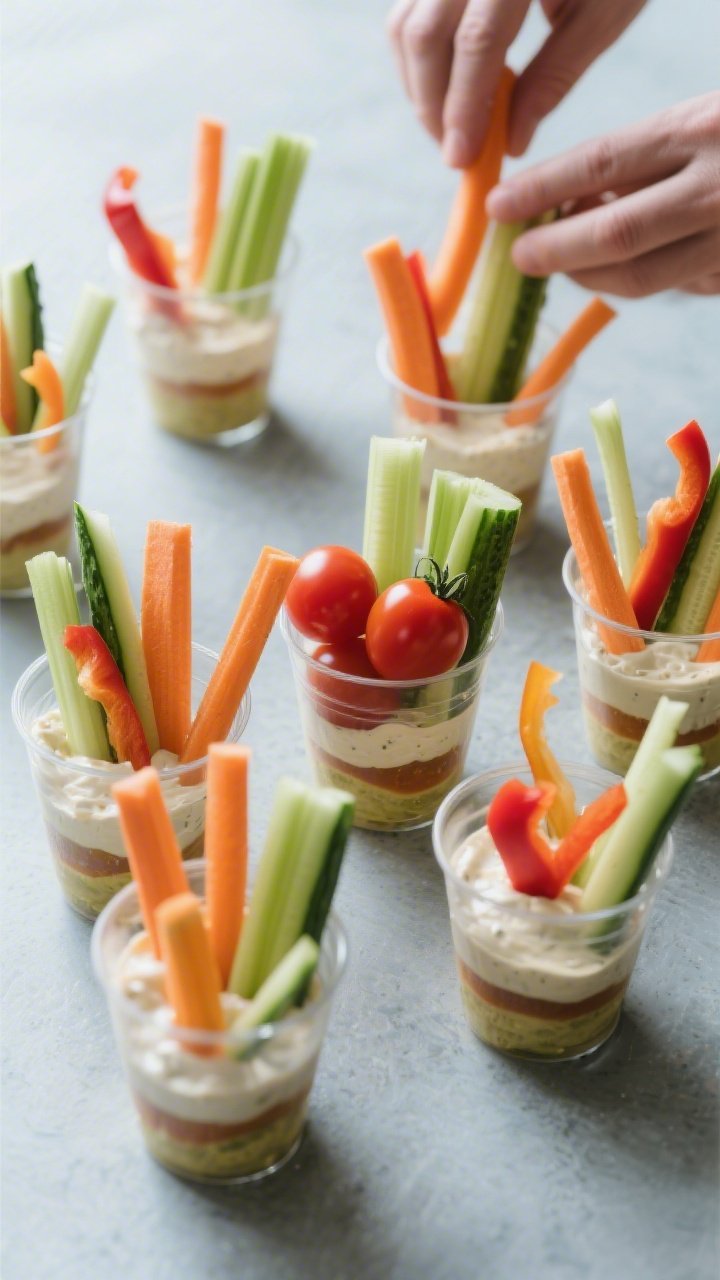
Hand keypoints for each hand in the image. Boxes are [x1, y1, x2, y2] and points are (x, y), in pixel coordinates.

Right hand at [386, 0, 645, 166]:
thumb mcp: (604, 14)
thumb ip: (554, 76)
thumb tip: (510, 143)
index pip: (478, 40)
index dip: (464, 107)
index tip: (462, 158)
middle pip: (424, 35)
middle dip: (433, 106)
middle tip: (456, 153)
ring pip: (404, 26)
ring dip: (419, 87)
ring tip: (450, 126)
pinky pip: (407, 14)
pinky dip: (419, 60)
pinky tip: (448, 88)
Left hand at [486, 94, 719, 297]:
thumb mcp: (700, 119)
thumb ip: (638, 161)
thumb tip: (566, 205)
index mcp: (699, 130)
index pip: (602, 163)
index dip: (541, 189)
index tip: (498, 205)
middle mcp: (716, 188)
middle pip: (615, 233)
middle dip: (555, 249)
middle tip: (519, 254)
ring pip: (639, 277)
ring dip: (588, 274)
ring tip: (564, 260)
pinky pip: (673, 287)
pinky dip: (638, 277)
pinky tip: (621, 264)